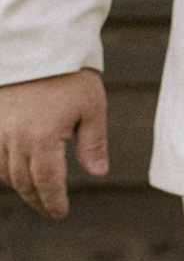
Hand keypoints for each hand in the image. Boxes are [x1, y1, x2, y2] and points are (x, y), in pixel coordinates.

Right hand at [0, 72, 106, 220]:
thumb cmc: (71, 78)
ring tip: (37, 194)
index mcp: (43, 137)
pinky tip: (15, 174)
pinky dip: (2, 169)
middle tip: (51, 210)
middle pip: (22, 180)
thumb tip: (98, 173)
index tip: (61, 212)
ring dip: (20, 186)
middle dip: (37, 199)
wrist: (38, 48)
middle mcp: (15, 137)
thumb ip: (93, 144)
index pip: (46, 181)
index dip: (53, 200)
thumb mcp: (92, 109)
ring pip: (4, 170)